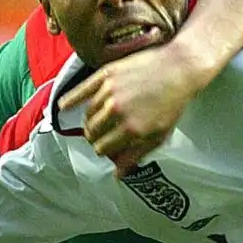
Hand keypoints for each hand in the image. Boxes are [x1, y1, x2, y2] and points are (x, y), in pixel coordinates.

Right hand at [59, 42, 210, 174]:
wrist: (179, 68)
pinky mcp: (106, 74)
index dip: (103, 150)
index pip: (103, 148)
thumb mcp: (160, 134)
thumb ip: (136, 155)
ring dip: (89, 121)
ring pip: (87, 114)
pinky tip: (63, 106)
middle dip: (94, 137)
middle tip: (99, 135)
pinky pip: (82, 89)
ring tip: (94, 121)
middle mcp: (116, 111)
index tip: (105, 147)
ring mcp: (109, 91)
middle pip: (92, 132)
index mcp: (131, 129)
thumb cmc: (172, 103)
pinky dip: (71, 99)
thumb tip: (117, 175)